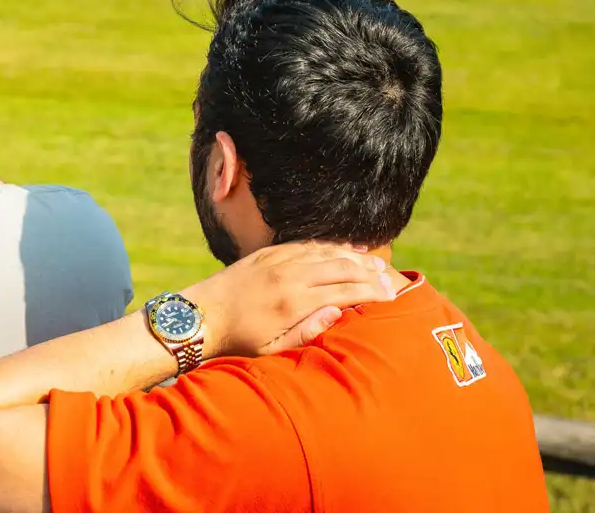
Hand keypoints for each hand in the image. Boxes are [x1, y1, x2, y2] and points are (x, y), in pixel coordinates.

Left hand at [182, 242, 399, 358]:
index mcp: (293, 303)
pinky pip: (304, 245)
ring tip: (375, 264)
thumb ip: (307, 332)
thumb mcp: (273, 349)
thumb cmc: (238, 340)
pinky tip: (342, 249)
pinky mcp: (266, 254)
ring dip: (353, 257)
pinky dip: (327, 247)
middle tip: (392, 279)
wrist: (201, 315)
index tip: (393, 295)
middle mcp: (288, 276)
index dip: (373, 292)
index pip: (345, 292)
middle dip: (369, 273)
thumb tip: (337, 312)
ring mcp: (277, 261)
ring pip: (324, 253)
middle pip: (340, 268)